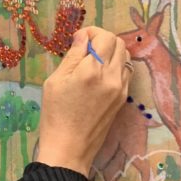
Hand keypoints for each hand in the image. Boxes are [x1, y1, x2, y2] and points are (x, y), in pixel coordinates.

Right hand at [35, 27, 132, 177]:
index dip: (91, 32)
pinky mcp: (123, 98)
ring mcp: (121, 88)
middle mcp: (111, 76)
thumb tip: (82, 37)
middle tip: (85, 47)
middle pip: (119, 43)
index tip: (78, 39)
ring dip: (111, 52)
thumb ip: (72, 56)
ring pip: (125, 56)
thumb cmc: (55, 115)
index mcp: (91, 70)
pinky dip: (115, 66)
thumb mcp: (55, 81)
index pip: (104, 37)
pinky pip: (125, 72)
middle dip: (102, 39)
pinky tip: (99, 75)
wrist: (69, 148)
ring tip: (92, 61)